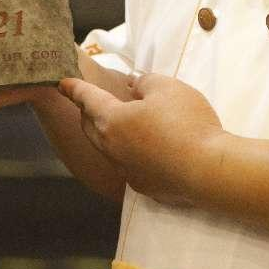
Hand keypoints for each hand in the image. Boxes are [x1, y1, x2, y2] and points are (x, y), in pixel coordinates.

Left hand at [58, 71, 224, 206]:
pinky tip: (146, 148)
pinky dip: (129, 151)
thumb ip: (145, 82)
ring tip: (119, 122)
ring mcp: (126, 171)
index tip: (62, 83)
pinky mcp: (144, 186)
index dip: (75, 88)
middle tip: (90, 102)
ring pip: (107, 148)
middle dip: (86, 112)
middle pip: (91, 127)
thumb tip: (134, 85)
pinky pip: (127, 164)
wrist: (206, 170)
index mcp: (112, 121)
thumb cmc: (185, 122)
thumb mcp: (167, 87)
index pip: (88, 100)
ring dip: (108, 133)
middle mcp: (112, 149)